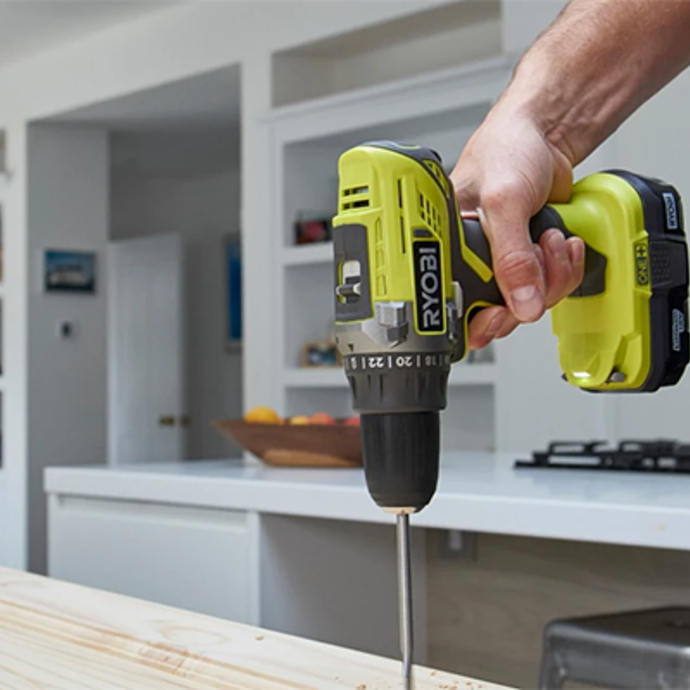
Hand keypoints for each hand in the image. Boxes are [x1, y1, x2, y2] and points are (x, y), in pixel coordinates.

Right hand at [450, 108, 584, 349]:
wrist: (547, 133)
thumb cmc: (506, 150)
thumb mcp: (504, 202)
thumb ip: (512, 257)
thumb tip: (521, 304)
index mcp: (447, 248)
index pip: (457, 305)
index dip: (481, 317)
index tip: (501, 312)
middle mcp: (471, 260)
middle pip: (498, 310)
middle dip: (527, 290)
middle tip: (533, 262)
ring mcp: (502, 263)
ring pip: (528, 302)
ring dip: (552, 276)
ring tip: (549, 238)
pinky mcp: (529, 261)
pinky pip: (550, 287)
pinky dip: (565, 269)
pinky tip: (561, 243)